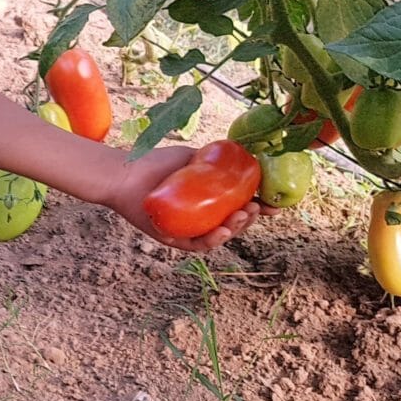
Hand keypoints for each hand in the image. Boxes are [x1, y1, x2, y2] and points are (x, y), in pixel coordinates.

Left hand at [98, 146, 264, 252]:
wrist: (125, 172)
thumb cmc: (155, 163)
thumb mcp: (192, 157)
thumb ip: (216, 158)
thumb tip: (248, 156)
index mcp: (209, 202)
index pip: (239, 208)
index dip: (259, 208)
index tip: (275, 206)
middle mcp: (201, 218)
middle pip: (234, 225)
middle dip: (249, 219)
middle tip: (255, 208)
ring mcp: (188, 230)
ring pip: (219, 236)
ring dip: (236, 230)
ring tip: (242, 216)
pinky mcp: (173, 239)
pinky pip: (197, 244)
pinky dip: (212, 240)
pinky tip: (222, 232)